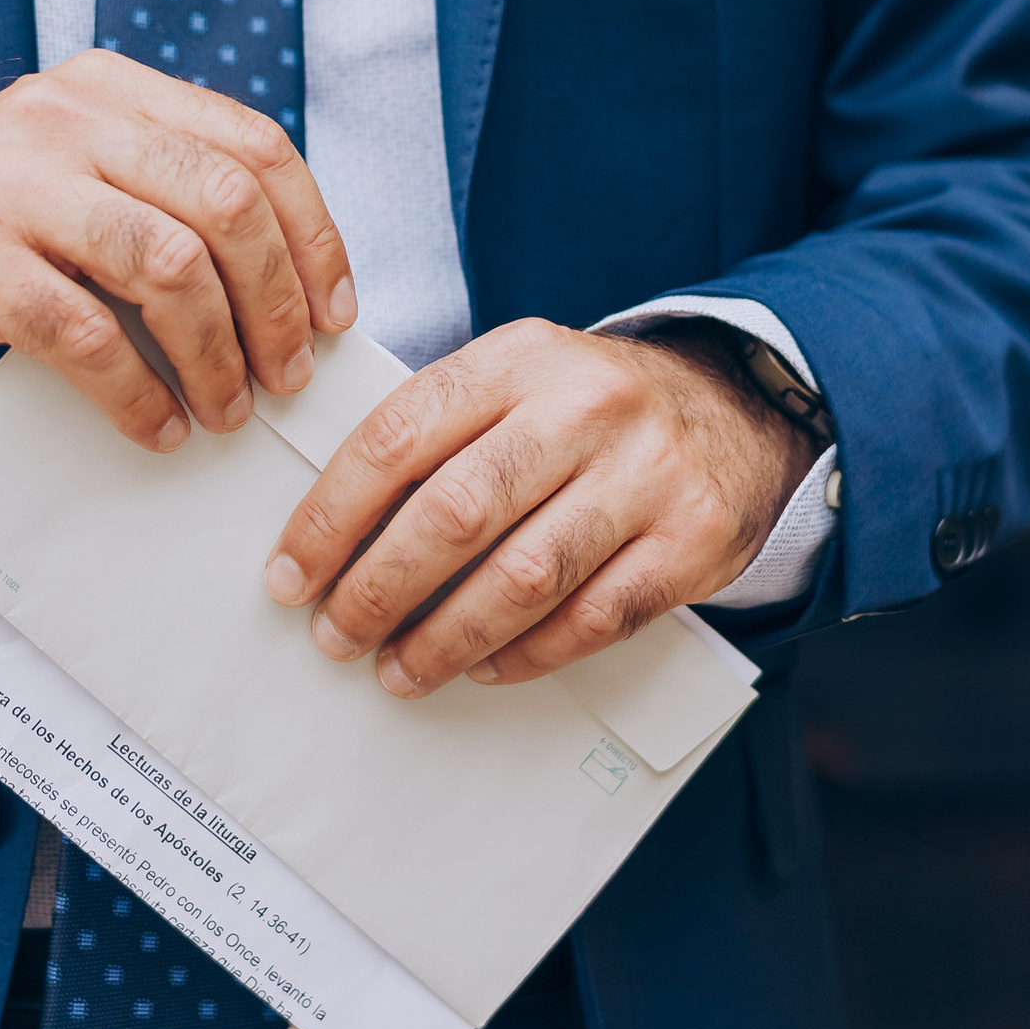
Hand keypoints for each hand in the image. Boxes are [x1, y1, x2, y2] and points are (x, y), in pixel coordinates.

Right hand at [0, 50, 355, 452]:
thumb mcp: (73, 165)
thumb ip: (161, 185)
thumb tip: (291, 279)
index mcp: (108, 89)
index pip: (251, 144)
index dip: (311, 233)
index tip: (334, 310)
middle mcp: (65, 119)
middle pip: (223, 202)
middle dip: (275, 301)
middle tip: (288, 374)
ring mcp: (13, 186)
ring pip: (166, 265)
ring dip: (216, 354)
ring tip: (226, 409)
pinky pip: (84, 334)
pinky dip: (136, 393)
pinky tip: (154, 425)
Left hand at [263, 322, 815, 692]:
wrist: (737, 407)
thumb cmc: (591, 409)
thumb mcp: (518, 382)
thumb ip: (438, 435)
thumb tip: (332, 536)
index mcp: (519, 359)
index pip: (400, 437)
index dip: (331, 517)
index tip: (291, 575)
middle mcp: (584, 408)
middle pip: (456, 512)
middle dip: (378, 588)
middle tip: (336, 635)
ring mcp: (645, 475)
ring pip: (523, 577)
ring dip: (445, 637)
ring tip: (398, 669)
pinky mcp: (691, 540)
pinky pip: (591, 618)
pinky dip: (525, 654)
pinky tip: (483, 667)